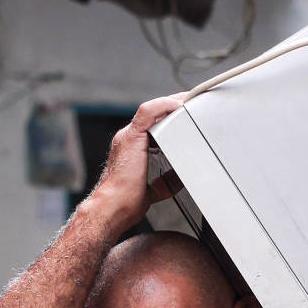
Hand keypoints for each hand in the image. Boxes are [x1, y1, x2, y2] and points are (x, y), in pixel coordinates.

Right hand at [83, 94, 187, 230]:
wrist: (113, 207)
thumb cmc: (125, 202)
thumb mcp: (152, 190)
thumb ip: (164, 182)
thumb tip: (178, 178)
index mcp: (132, 148)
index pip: (153, 125)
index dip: (170, 117)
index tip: (186, 116)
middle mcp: (128, 138)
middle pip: (154, 113)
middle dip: (175, 106)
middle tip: (194, 103)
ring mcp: (128, 136)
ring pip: (152, 109)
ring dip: (173, 102)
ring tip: (190, 101)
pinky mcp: (131, 137)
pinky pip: (148, 112)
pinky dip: (165, 105)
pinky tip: (179, 106)